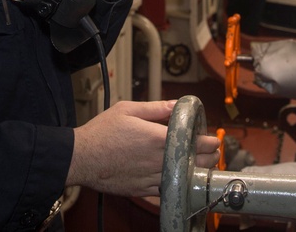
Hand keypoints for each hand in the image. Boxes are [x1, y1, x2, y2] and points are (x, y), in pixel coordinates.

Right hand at [67, 99, 219, 196]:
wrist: (81, 158)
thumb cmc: (102, 132)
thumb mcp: (128, 109)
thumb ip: (156, 108)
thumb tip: (177, 105)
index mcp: (157, 139)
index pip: (195, 143)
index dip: (209, 141)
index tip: (213, 139)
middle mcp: (157, 161)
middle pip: (194, 163)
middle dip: (208, 157)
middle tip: (212, 152)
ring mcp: (151, 178)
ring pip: (184, 180)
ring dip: (195, 172)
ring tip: (200, 165)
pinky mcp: (143, 190)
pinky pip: (167, 191)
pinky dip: (177, 185)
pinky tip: (179, 179)